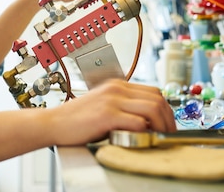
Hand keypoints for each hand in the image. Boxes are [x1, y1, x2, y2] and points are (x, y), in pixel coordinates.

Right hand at [47, 79, 175, 145]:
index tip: (167, 123)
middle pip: (157, 98)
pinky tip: (142, 139)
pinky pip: (137, 122)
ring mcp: (112, 100)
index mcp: (117, 85)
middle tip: (169, 133)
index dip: (166, 109)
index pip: (153, 91)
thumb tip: (147, 121)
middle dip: (169, 118)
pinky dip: (145, 132)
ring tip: (160, 137)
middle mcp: (116, 89)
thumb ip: (122, 107)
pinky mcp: (108, 115)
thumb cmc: (77, 119)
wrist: (54, 123)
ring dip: (162, 125)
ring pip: (153, 108)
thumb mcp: (103, 105)